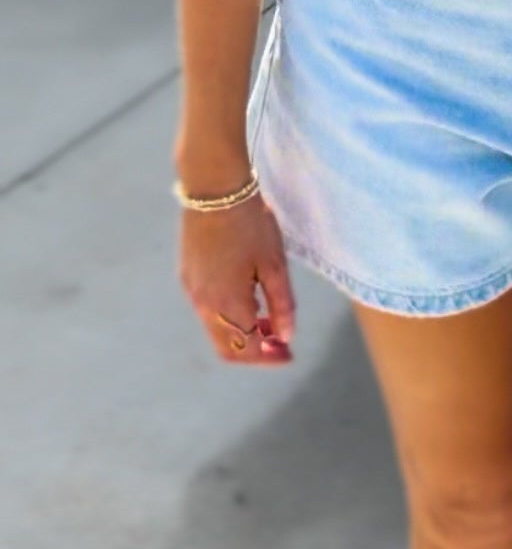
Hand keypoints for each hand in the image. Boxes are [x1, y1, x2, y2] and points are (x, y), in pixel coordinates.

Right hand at [178, 192, 296, 365]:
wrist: (215, 190)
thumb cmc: (251, 224)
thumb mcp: (275, 264)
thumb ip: (282, 304)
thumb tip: (285, 336)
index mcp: (227, 305)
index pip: (246, 350)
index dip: (269, 357)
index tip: (288, 354)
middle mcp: (203, 305)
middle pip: (227, 347)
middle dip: (254, 351)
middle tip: (279, 342)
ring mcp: (192, 291)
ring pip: (216, 329)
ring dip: (241, 333)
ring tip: (268, 318)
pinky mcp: (187, 276)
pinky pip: (207, 310)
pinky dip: (228, 316)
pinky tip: (247, 297)